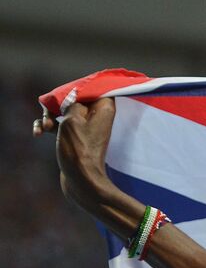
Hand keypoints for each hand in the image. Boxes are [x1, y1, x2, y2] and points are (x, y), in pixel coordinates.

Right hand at [32, 97, 119, 214]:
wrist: (81, 180)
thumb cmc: (79, 150)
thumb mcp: (73, 119)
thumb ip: (72, 102)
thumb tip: (73, 95)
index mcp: (104, 108)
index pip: (94, 86)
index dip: (77, 87)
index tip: (65, 95)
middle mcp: (98, 116)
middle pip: (75, 97)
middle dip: (58, 103)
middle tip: (50, 113)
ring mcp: (87, 127)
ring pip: (64, 111)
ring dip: (50, 115)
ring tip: (44, 126)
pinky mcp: (76, 137)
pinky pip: (60, 124)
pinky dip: (49, 126)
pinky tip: (38, 133)